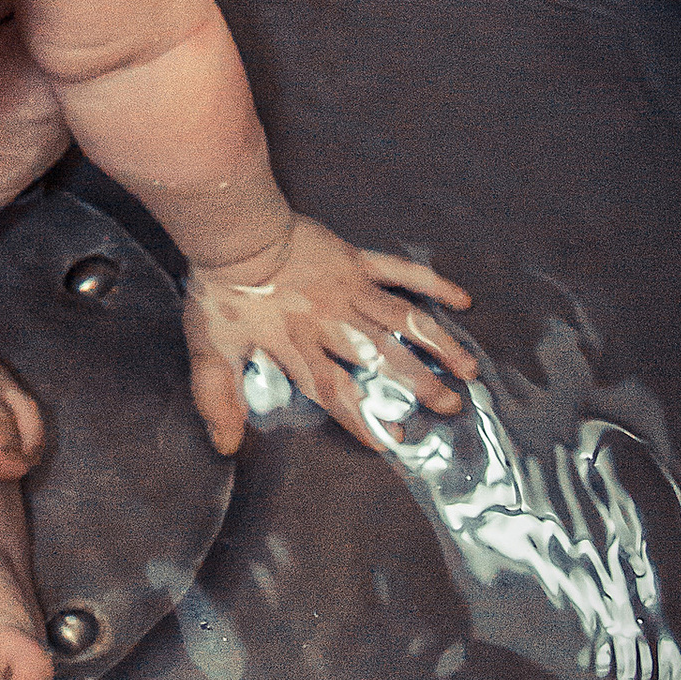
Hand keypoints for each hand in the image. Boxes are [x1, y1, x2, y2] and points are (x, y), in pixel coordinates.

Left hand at [183, 218, 473, 453]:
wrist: (234, 232)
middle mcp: (333, 325)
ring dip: (438, 346)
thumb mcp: (210, 351)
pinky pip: (402, 272)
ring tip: (469, 370)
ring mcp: (349, 291)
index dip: (365, 418)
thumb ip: (218, 400)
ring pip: (404, 322)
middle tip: (452, 407)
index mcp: (300, 350)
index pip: (338, 393)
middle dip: (420, 386)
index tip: (394, 440)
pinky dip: (433, 284)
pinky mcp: (356, 261)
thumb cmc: (220, 293)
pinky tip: (461, 300)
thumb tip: (226, 447)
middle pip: (384, 360)